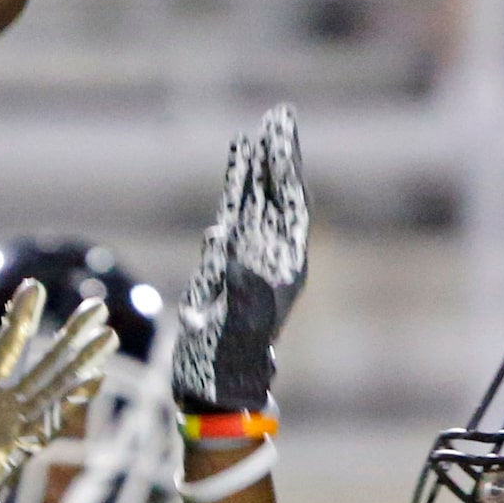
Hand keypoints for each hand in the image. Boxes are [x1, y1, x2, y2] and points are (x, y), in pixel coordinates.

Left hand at [0, 278, 115, 502]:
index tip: (34, 285)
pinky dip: (70, 399)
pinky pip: (48, 420)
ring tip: (109, 334)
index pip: (8, 353)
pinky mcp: (12, 449)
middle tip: (98, 307)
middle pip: (47, 367)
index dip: (21, 322)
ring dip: (82, 363)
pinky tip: (94, 377)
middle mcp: (6, 415)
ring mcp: (13, 432)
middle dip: (71, 338)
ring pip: (56, 389)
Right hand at [172, 104, 308, 418]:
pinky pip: (241, 218)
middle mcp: (272, 258)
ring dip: (260, 168)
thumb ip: (229, 273)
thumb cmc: (225, 360)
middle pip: (278, 194)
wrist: (225, 387)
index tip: (277, 132)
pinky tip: (239, 169)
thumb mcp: (230, 319)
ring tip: (260, 132)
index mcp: (279, 266)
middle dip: (277, 155)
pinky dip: (240, 191)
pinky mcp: (236, 264)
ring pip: (261, 203)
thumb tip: (219, 234)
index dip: (281, 166)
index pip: (284, 202)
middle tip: (279, 115)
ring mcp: (256, 260)